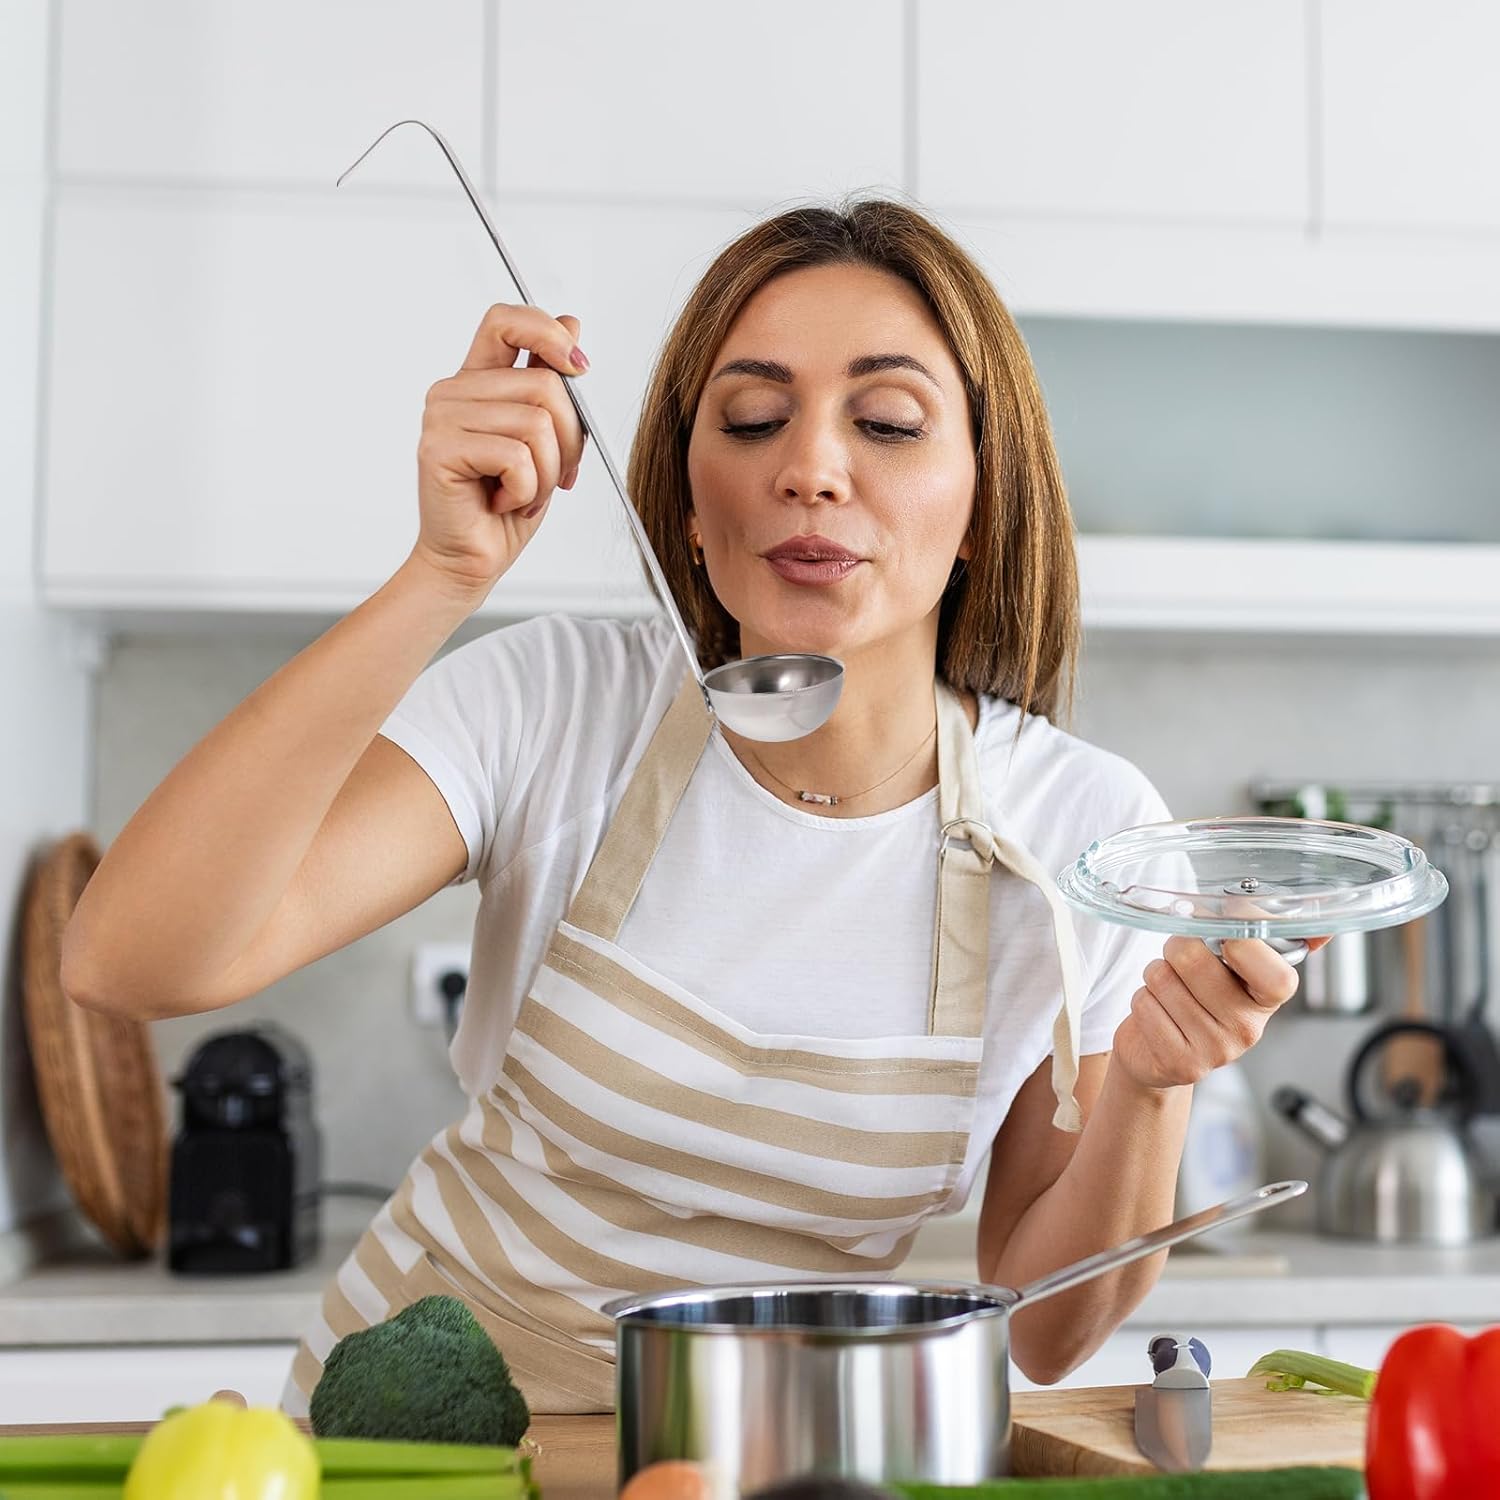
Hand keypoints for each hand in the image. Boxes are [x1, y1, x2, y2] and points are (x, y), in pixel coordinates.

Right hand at [410, 303, 589, 600]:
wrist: (472, 560)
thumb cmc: (507, 505)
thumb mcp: (544, 439)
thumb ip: (550, 382)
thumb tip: (572, 324)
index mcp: (478, 382)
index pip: (506, 321)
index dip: (547, 332)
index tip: (580, 367)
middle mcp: (453, 392)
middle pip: (546, 386)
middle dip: (569, 440)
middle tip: (551, 476)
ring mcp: (442, 418)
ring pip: (537, 424)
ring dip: (547, 473)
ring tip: (523, 493)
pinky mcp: (440, 449)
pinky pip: (516, 457)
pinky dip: (527, 491)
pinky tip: (504, 502)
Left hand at [1109, 935, 1332, 1092]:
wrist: (1159, 1054)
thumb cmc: (1195, 998)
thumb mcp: (1232, 971)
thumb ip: (1263, 939)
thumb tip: (1321, 933)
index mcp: (1268, 1000)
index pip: (1275, 976)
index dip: (1243, 942)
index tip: (1224, 929)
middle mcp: (1247, 1028)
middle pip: (1193, 958)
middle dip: (1176, 947)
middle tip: (1182, 961)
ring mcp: (1215, 1049)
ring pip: (1162, 977)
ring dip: (1156, 975)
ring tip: (1170, 992)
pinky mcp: (1180, 1062)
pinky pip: (1144, 1003)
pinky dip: (1142, 1000)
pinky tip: (1158, 1014)